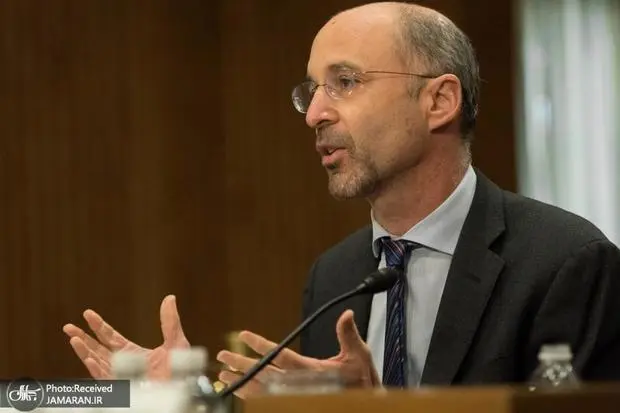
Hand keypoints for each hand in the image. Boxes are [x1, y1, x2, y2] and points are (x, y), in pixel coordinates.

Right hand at [62, 295, 189, 378]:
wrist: (184, 389)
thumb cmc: (181, 369)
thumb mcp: (176, 341)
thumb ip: (170, 321)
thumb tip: (169, 299)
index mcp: (132, 353)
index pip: (110, 337)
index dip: (99, 325)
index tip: (87, 313)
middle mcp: (123, 364)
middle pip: (97, 349)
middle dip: (83, 338)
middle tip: (68, 327)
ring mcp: (121, 377)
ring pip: (97, 362)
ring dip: (84, 351)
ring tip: (74, 339)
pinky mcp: (123, 389)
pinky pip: (106, 378)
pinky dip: (96, 369)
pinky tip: (88, 358)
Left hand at [216, 309, 378, 398]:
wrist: (365, 402)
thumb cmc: (361, 380)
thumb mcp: (358, 355)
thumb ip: (348, 334)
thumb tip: (347, 313)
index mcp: (312, 370)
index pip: (281, 356)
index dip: (261, 345)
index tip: (244, 335)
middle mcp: (299, 385)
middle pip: (264, 374)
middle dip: (241, 364)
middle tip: (223, 357)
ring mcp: (294, 396)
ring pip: (261, 390)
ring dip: (241, 382)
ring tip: (223, 375)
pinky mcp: (292, 402)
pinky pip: (266, 401)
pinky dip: (250, 396)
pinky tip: (238, 391)